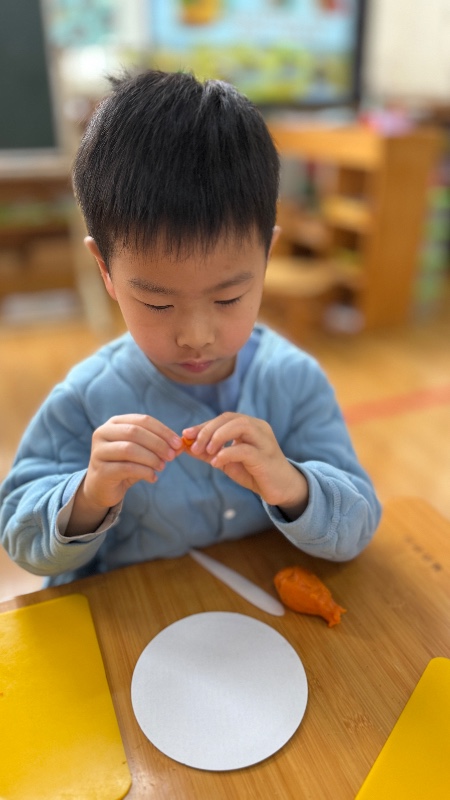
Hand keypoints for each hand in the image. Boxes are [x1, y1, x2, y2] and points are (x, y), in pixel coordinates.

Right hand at [66, 415, 181, 535]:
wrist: (103, 487)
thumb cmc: (125, 465)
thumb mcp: (143, 452)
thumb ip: (160, 447)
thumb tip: (181, 445)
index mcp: (115, 423)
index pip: (143, 420)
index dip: (162, 430)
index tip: (178, 443)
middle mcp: (103, 433)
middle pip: (134, 432)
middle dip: (157, 444)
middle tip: (171, 456)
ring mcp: (99, 451)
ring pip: (129, 449)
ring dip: (151, 458)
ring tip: (162, 467)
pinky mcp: (100, 470)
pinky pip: (126, 468)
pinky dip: (144, 472)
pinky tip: (153, 478)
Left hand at [182, 413, 308, 518]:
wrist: (279, 489)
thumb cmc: (254, 472)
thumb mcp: (227, 461)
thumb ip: (208, 452)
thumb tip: (185, 446)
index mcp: (250, 425)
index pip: (223, 418)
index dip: (203, 425)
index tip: (185, 434)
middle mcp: (258, 428)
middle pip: (229, 418)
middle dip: (208, 430)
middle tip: (193, 445)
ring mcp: (264, 441)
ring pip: (240, 426)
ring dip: (218, 437)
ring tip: (207, 452)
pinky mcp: (266, 457)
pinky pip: (245, 449)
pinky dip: (227, 453)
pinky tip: (216, 462)